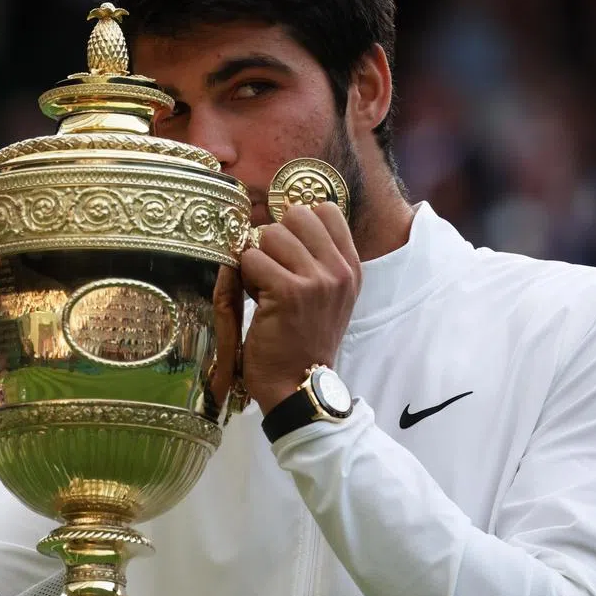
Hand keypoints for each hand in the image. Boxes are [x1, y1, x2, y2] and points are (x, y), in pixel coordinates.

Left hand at [239, 202, 360, 412]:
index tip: (289, 251)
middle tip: (273, 271)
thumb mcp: (329, 297)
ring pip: (270, 235)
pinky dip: (244, 278)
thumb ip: (318, 259)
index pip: (325, 210)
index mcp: (350, 267)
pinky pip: (251, 259)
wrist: (299, 385)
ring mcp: (316, 280)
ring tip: (264, 288)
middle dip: (274, 239)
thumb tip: (288, 219)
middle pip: (296, 215)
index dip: (297, 224)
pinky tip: (255, 300)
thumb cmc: (305, 341)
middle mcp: (339, 270)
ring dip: (258, 260)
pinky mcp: (287, 292)